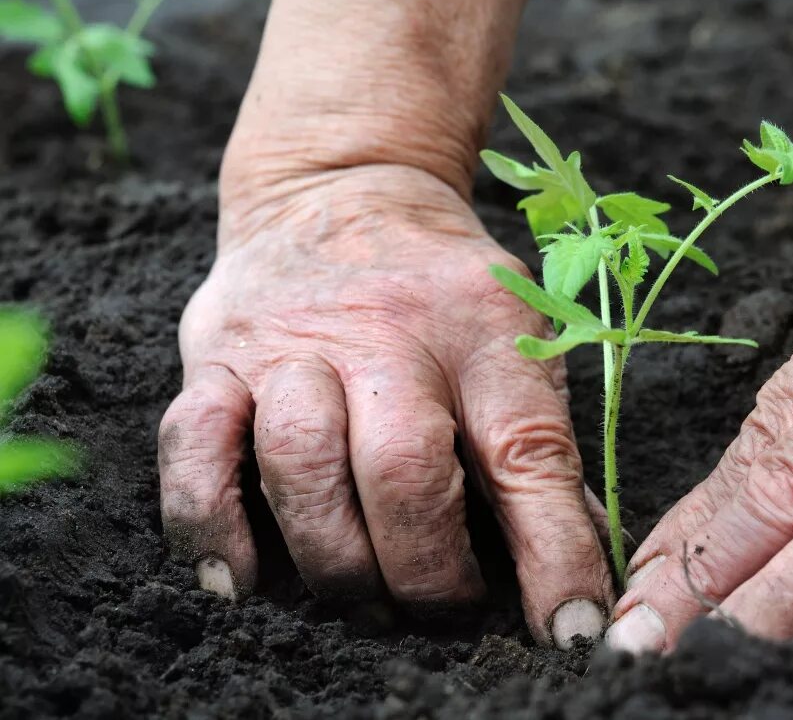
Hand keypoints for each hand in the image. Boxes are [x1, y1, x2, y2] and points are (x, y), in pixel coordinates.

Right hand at [157, 164, 611, 648]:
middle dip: (427, 570)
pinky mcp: (215, 357)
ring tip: (366, 600)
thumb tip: (576, 569)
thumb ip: (539, 447)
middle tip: (444, 610)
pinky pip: (193, 448)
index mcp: (484, 328)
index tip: (571, 628)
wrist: (343, 187)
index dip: (555, 552)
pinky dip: (210, 526)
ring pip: (301, 466)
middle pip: (403, 470)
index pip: (528, 452)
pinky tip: (242, 581)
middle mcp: (387, 332)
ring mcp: (291, 343)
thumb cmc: (444, 289)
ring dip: (336, 560)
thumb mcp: (516, 337)